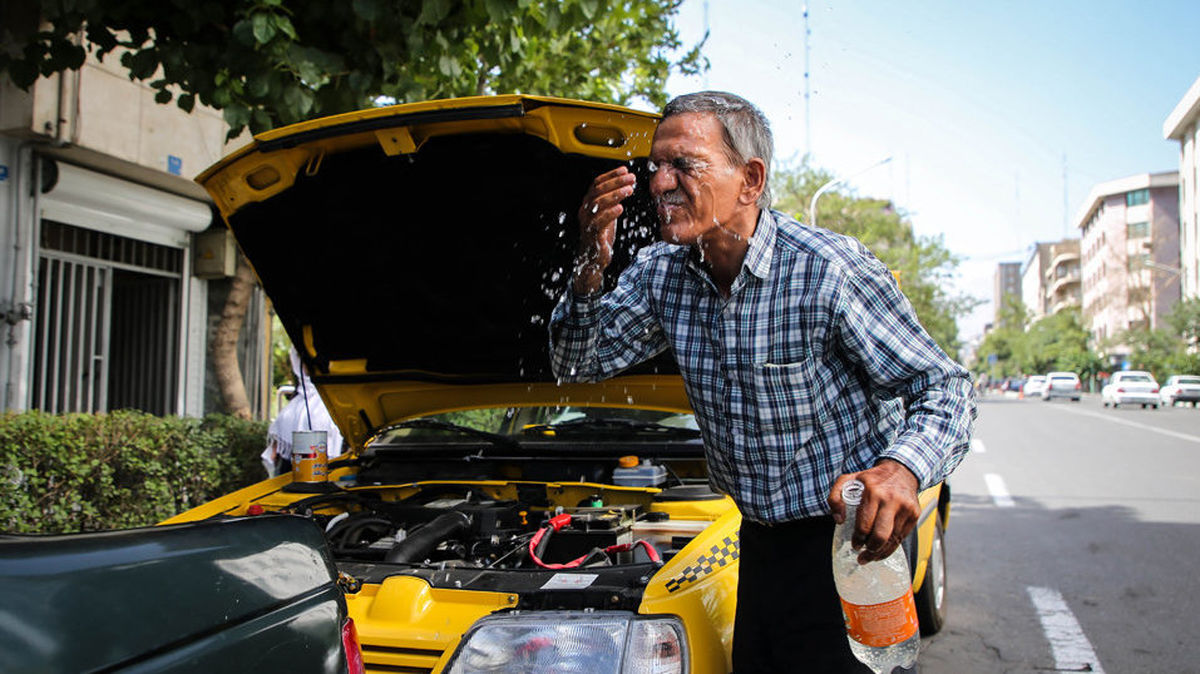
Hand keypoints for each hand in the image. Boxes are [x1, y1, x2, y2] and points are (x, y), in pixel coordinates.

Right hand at [573, 166, 635, 293]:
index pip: (597, 183)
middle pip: (598, 190)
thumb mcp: (607, 214)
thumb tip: (625, 185)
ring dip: (615, 195)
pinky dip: (610, 213)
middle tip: (631, 178)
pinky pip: (599, 221)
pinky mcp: (591, 234)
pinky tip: (621, 207)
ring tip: (629, 190)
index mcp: (588, 203)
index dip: (610, 175)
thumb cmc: (601, 235)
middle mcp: (584, 210)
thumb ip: (612, 201)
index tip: (624, 170)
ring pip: (598, 203)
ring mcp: (587, 222)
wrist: (593, 259)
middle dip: (615, 182)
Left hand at [828, 459, 920, 564]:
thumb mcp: (848, 480)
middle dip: (870, 550)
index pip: (864, 524)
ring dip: (880, 553)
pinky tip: (882, 551)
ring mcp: (905, 508)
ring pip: (892, 540)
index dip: (858, 539)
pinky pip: (902, 538)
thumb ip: (835, 497)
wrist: (901, 471)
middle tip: (862, 554)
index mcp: (872, 492)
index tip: (854, 545)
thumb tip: (838, 520)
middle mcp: (891, 500)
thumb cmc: (872, 479)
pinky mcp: (914, 515)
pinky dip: (891, 548)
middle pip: (880, 535)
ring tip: (870, 557)